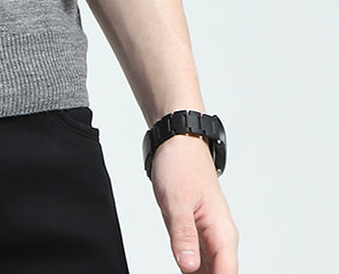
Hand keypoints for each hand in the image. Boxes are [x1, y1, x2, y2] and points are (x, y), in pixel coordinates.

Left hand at [150, 135, 238, 272]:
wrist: (178, 144)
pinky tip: (183, 268)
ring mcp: (209, 236)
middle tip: (184, 272)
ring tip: (183, 267)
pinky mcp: (197, 233)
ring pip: (210, 271)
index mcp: (222, 232)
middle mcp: (220, 237)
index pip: (227, 273)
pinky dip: (191, 269)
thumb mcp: (177, 201)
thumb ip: (183, 235)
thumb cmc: (180, 166)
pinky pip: (199, 261)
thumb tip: (188, 267)